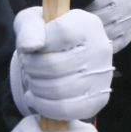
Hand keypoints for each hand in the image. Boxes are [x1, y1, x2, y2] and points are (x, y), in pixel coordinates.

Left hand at [9, 7, 113, 122]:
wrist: (65, 55)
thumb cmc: (46, 37)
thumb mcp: (32, 22)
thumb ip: (29, 28)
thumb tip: (30, 46)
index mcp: (87, 25)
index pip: (61, 34)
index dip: (38, 44)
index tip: (31, 47)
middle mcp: (100, 49)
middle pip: (55, 66)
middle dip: (31, 68)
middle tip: (28, 66)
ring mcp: (102, 76)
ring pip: (58, 90)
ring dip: (35, 87)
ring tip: (33, 79)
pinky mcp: (98, 99)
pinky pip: (65, 109)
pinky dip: (44, 106)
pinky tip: (36, 96)